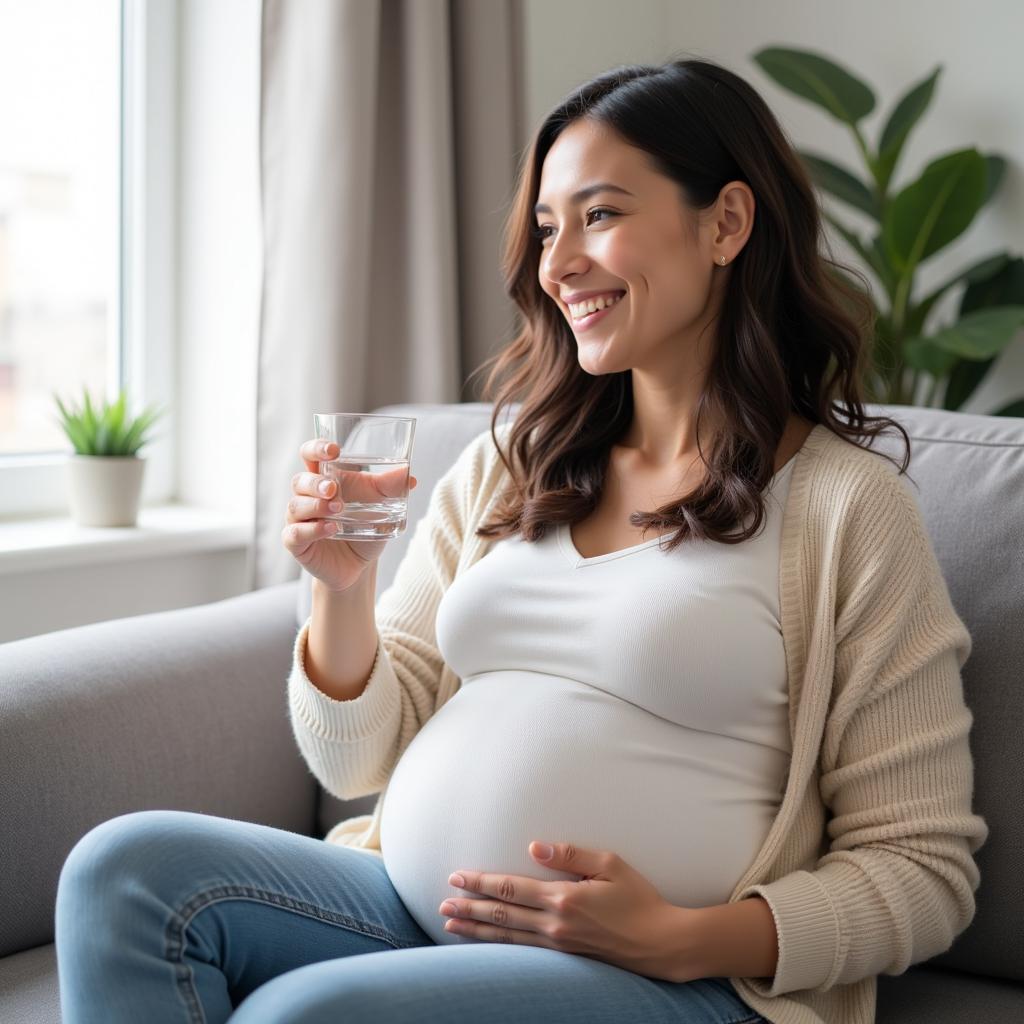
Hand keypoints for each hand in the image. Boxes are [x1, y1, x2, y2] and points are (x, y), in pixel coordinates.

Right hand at [283, 438, 418, 591]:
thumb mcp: (381, 505)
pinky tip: (330, 529)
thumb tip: (410, 477)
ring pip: (296, 506)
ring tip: (337, 509)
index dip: (316, 448)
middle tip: (334, 489)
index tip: (333, 450)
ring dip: (316, 506)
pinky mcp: (297, 543)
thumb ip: (391, 488)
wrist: (358, 564)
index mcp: (324, 478)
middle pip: (300, 480)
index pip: (310, 455)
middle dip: (316, 483)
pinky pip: (295, 533)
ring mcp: (299, 520)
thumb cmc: (364, 526)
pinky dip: (312, 530)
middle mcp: (306, 496)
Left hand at [439, 841, 698, 982]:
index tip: (457, 876)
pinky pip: (523, 950)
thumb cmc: (639, 898)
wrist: (661, 943)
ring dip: (476, 929)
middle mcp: (555, 923)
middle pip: (502, 914)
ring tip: (450, 924)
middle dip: (469, 907)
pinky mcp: (566, 956)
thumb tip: (534, 846)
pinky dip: (498, 945)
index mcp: (564, 898)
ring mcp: (559, 944)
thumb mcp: (610, 865)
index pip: (511, 888)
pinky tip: (485, 941)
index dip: (481, 882)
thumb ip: (570, 854)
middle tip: (442, 902)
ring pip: (507, 936)